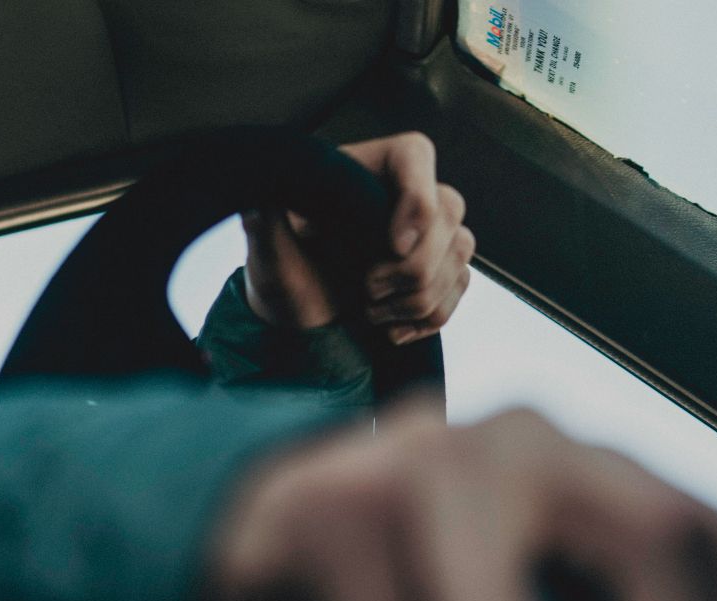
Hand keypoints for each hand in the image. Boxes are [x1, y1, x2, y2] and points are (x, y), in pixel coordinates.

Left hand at [241, 132, 473, 344]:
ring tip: (371, 311)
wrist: (295, 319)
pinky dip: (429, 316)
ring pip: (460, 254)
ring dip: (418, 297)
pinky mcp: (437, 270)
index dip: (418, 196)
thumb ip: (266, 226)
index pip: (415, 154)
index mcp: (361, 171)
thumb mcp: (268, 253)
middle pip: (449, 211)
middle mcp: (400, 195)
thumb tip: (256, 201)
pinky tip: (392, 329)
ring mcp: (426, 234)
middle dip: (412, 266)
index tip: (393, 245)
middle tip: (367, 289)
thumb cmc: (280, 275)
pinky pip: (460, 288)